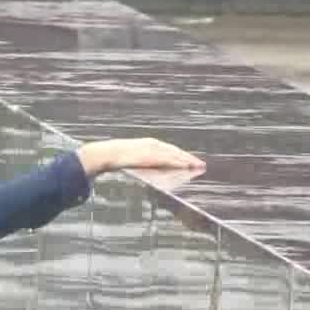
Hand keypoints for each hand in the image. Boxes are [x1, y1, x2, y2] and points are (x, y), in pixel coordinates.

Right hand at [76, 137, 204, 176]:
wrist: (107, 153)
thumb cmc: (116, 157)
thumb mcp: (131, 156)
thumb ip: (141, 160)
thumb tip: (145, 167)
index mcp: (149, 143)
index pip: (169, 149)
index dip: (181, 154)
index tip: (191, 160)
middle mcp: (153, 144)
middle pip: (175, 151)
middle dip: (189, 157)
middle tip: (201, 164)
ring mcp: (152, 150)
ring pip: (173, 154)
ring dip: (187, 160)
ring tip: (197, 166)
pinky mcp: (150, 156)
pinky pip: (167, 159)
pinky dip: (177, 162)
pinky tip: (185, 166)